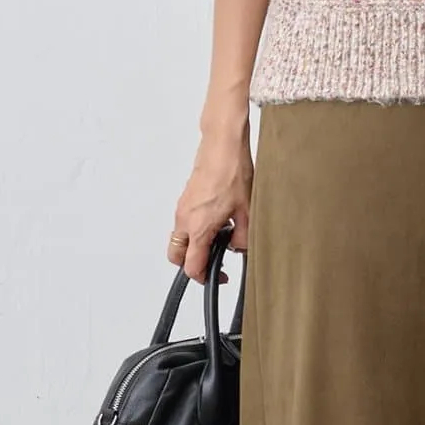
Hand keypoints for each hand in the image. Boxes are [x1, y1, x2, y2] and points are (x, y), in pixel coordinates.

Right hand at [168, 118, 251, 283]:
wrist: (222, 146)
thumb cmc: (232, 172)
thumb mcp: (247, 212)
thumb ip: (243, 237)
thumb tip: (239, 248)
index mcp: (199, 227)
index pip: (192, 266)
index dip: (205, 278)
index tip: (220, 277)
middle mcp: (185, 220)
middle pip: (176, 256)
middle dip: (192, 265)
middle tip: (213, 265)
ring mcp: (182, 209)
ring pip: (179, 239)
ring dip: (194, 246)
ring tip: (219, 238)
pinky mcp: (185, 200)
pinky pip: (183, 224)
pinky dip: (194, 231)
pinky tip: (216, 222)